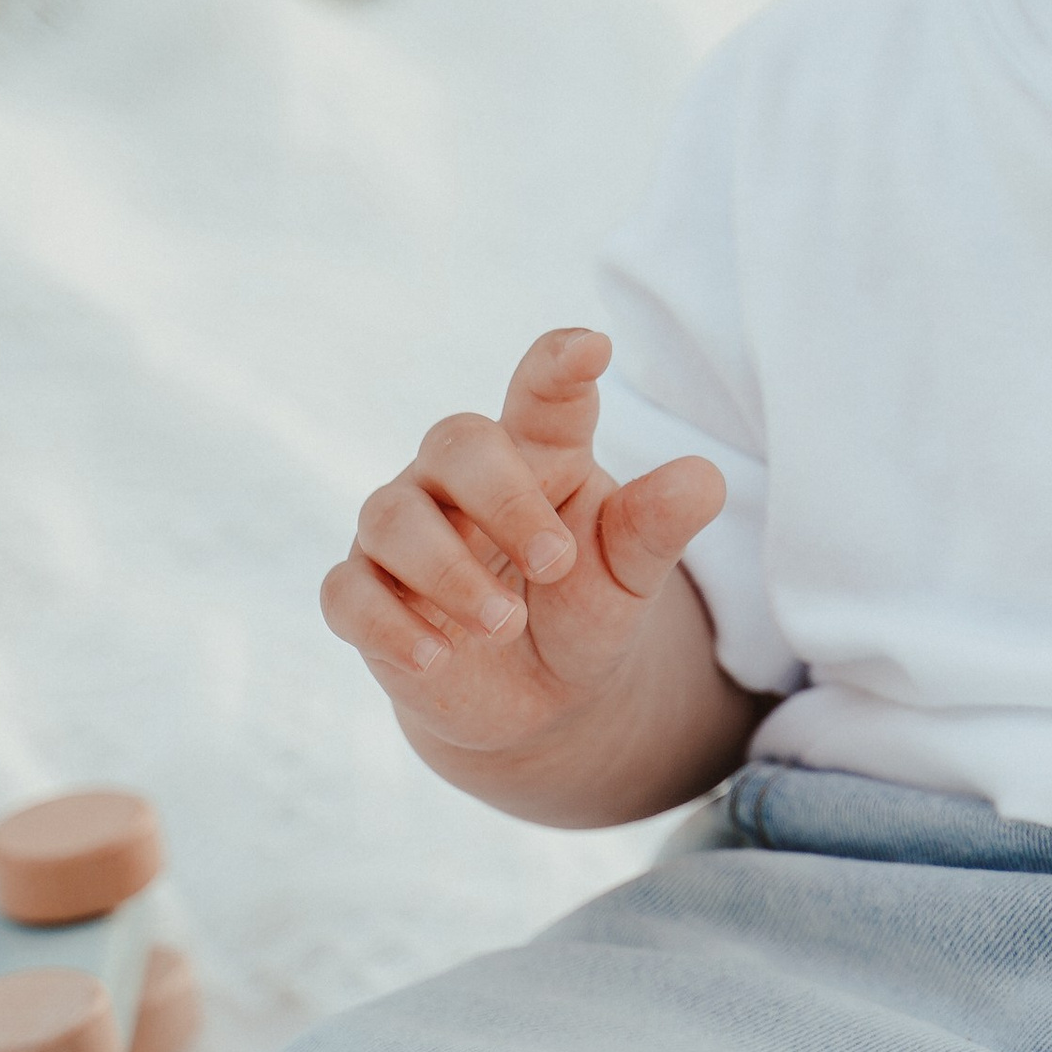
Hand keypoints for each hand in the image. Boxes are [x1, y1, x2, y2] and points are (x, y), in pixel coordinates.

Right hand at [321, 326, 723, 759]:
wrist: (541, 703)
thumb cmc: (583, 609)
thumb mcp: (630, 576)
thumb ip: (657, 527)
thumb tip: (704, 480)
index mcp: (538, 455)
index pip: (542, 392)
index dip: (558, 365)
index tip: (591, 348)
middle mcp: (458, 481)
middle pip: (455, 444)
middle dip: (503, 500)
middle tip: (557, 563)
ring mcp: (403, 536)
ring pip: (390, 518)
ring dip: (449, 572)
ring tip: (506, 625)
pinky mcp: (365, 599)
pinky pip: (347, 593)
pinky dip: (388, 623)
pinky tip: (438, 655)